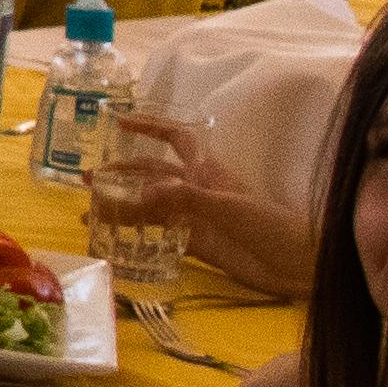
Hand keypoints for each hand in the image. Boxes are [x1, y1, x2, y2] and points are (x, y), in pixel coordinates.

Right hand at [90, 112, 312, 299]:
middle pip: (152, 174)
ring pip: (151, 207)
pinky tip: (114, 241)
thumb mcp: (231, 208)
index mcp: (208, 172)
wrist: (301, 266)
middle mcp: (198, 190)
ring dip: (121, 207)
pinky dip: (136, 237)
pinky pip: (159, 237)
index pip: (175, 138)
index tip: (118, 121)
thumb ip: (187, 199)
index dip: (149, 126)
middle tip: (86, 180)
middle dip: (120, 173)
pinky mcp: (197, 245)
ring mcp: (196, 218)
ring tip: (89, 214)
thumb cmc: (274, 227)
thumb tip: (140, 193)